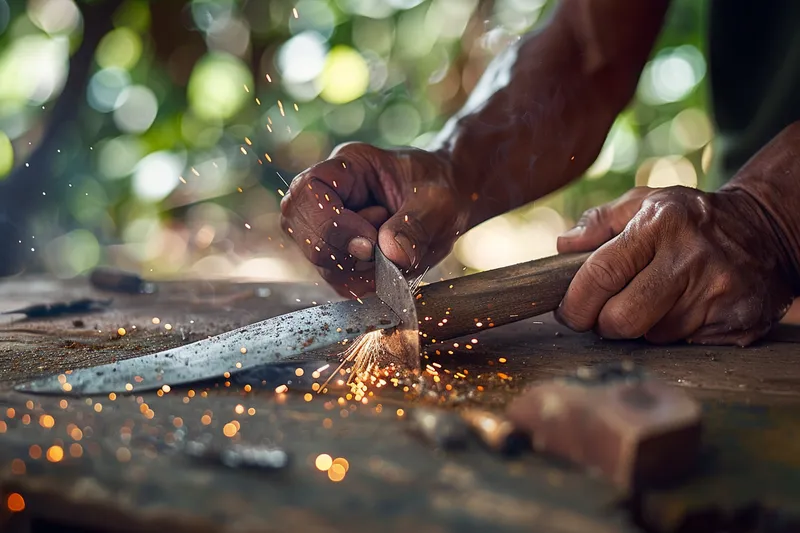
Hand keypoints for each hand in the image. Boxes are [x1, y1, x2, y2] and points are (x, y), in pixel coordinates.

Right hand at [280, 143, 469, 296]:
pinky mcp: (341, 255)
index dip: (330, 223)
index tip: (369, 243)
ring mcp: (330, 227)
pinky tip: (390, 266)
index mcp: (347, 167)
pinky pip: (339, 281)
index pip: (307, 191)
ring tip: (394, 248)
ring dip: (360, 268)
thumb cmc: (442, 188)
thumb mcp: (439, 201)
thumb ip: (416, 224)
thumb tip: (392, 254)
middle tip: (381, 251)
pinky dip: (367, 282)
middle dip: (341, 250)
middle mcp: (329, 196)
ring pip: (320, 261)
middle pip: (300, 228)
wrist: (451, 199)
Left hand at [555, 186, 794, 345]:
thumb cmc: (691, 218)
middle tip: (607, 314)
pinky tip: (687, 308)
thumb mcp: (646, 202)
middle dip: (604, 324)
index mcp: (659, 224)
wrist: (767, 228)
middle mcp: (690, 258)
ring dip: (644, 327)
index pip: (601, 274)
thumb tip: (563, 245)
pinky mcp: (738, 320)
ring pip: (652, 336)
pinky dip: (676, 334)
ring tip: (658, 301)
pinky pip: (685, 344)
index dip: (575, 302)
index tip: (567, 312)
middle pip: (622, 319)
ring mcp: (717, 292)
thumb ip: (600, 222)